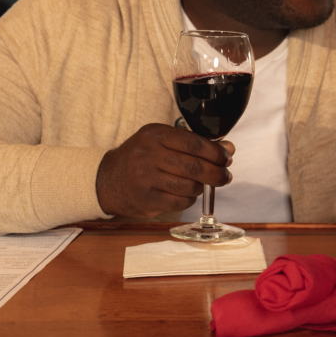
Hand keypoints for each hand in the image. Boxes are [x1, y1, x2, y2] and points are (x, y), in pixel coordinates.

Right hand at [96, 123, 233, 217]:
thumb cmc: (141, 157)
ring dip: (202, 187)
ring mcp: (146, 178)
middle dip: (216, 173)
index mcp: (155, 134)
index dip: (216, 152)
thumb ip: (194, 143)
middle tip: (225, 176)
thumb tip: (229, 149)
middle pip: (195, 166)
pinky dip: (189, 199)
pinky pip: (180, 202)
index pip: (194, 143)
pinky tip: (187, 194)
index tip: (226, 157)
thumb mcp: (161, 140)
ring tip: (202, 184)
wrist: (107, 180)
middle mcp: (149, 155)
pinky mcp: (147, 200)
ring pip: (190, 186)